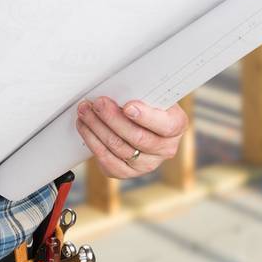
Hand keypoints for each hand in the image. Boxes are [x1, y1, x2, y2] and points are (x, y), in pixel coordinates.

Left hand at [74, 96, 188, 178]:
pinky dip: (93, 142)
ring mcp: (147, 164)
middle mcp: (165, 149)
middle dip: (113, 119)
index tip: (127, 107)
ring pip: (119, 149)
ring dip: (98, 128)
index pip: (165, 125)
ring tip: (86, 112)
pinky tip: (85, 128)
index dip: (146, 117)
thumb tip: (119, 88)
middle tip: (98, 103)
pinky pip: (108, 161)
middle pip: (138, 138)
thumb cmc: (147, 103)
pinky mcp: (127, 173)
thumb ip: (142, 94)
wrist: (142, 122)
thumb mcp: (152, 94)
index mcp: (176, 126)